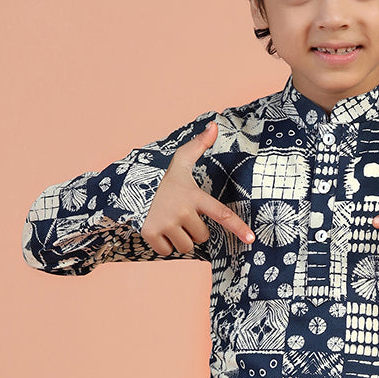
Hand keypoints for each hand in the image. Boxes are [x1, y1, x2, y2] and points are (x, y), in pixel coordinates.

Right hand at [141, 121, 253, 255]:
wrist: (127, 184)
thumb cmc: (160, 177)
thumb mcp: (180, 161)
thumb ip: (199, 145)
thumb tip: (215, 125)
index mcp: (194, 196)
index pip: (222, 213)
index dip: (238, 227)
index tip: (251, 239)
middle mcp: (183, 211)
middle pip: (202, 236)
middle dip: (194, 230)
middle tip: (180, 215)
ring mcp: (167, 223)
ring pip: (186, 246)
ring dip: (180, 239)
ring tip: (169, 222)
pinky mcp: (151, 233)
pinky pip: (167, 252)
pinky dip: (163, 245)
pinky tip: (157, 229)